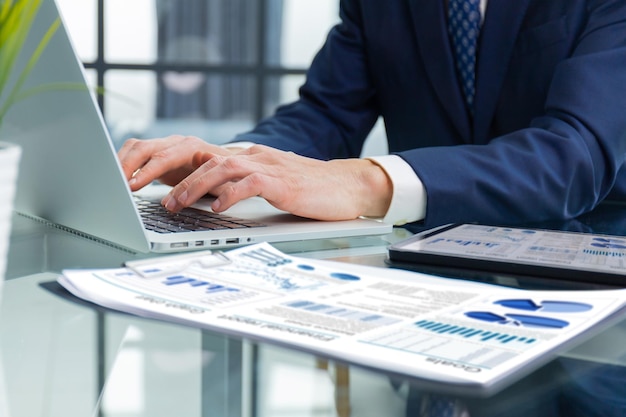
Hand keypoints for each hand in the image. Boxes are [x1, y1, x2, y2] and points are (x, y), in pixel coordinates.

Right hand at [117, 135, 234, 190]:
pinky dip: (123, 164)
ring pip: (135, 147)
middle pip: (143, 148)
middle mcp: (175, 143)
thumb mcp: (222, 178)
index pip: (163, 158)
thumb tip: (196, 185)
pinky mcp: (156, 154)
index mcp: (191, 147)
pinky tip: (118, 178)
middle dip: (126, 166)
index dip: (146, 172)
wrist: (228, 163)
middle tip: (114, 185)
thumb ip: (209, 181)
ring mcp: (164, 146)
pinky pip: (134, 153)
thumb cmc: (226, 173)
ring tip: (111, 182)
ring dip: (121, 163)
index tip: (131, 186)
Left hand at [161, 144, 392, 220]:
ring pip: (222, 167)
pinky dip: (231, 194)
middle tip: (158, 199)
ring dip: (194, 187)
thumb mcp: (271, 184)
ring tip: (176, 204)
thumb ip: (246, 185)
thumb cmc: (311, 190)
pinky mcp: (284, 181)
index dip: (178, 169)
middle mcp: (256, 157)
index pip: (206, 157)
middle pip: (206, 159)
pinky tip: (218, 208)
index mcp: (251, 157)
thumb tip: (216, 197)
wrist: (347, 186)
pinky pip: (250, 183)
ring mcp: (270, 166)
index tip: (155, 186)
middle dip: (176, 178)